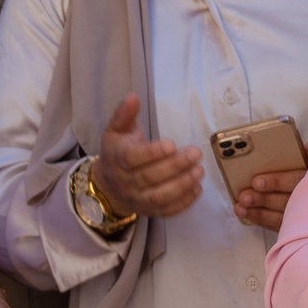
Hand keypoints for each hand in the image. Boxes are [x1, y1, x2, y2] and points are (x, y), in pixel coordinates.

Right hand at [94, 94, 202, 218]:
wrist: (108, 185)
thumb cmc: (118, 151)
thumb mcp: (117, 130)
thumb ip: (125, 114)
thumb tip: (133, 96)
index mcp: (117, 159)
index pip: (132, 159)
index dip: (152, 153)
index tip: (172, 144)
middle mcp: (125, 182)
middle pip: (149, 178)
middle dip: (174, 166)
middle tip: (196, 153)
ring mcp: (137, 199)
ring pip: (159, 197)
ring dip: (181, 185)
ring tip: (199, 171)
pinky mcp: (149, 211)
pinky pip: (166, 211)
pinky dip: (184, 202)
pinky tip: (197, 188)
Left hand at [232, 167, 302, 232]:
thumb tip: (304, 148)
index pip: (295, 181)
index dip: (276, 182)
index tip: (257, 181)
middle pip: (286, 202)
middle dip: (263, 200)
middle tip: (244, 197)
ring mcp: (305, 216)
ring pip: (280, 218)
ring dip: (258, 213)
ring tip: (240, 207)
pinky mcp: (297, 225)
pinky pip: (278, 225)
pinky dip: (261, 220)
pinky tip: (246, 214)